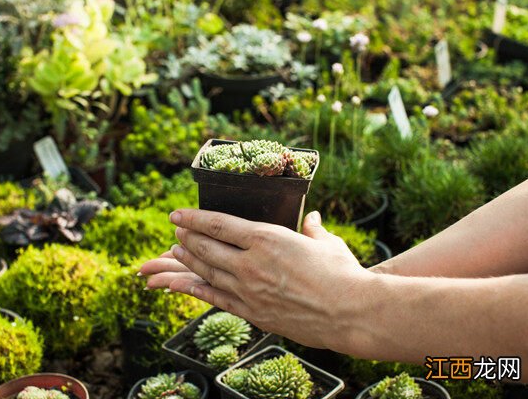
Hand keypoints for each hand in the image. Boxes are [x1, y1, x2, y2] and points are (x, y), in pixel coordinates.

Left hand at [139, 209, 375, 349]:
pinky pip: (215, 299)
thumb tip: (312, 219)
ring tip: (177, 250)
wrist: (350, 314)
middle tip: (177, 231)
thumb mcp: (327, 243)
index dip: (194, 218)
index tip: (178, 214)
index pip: (219, 224)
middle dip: (188, 237)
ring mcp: (249, 290)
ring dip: (188, 260)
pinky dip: (195, 289)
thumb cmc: (343, 274)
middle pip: (207, 247)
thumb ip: (313, 230)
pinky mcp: (252, 313)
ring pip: (207, 272)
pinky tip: (182, 284)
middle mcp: (251, 263)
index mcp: (267, 238)